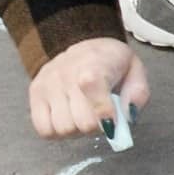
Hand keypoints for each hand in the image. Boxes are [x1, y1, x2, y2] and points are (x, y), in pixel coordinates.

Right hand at [28, 38, 149, 139]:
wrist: (82, 42)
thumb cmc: (111, 62)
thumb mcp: (135, 71)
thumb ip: (138, 95)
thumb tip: (127, 117)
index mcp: (94, 64)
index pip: (93, 90)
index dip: (105, 114)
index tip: (113, 122)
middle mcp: (66, 73)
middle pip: (80, 122)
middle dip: (96, 127)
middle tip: (100, 117)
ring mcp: (48, 84)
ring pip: (62, 129)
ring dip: (77, 130)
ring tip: (83, 115)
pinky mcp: (35, 94)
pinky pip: (44, 130)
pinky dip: (58, 132)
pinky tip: (68, 119)